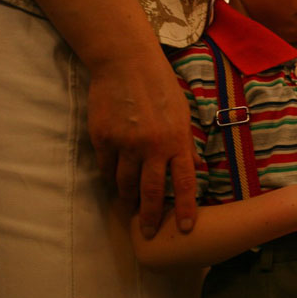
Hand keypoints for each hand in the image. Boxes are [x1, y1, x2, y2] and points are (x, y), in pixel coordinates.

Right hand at [87, 52, 198, 238]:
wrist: (126, 64)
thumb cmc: (160, 87)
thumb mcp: (182, 113)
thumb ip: (185, 142)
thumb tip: (194, 166)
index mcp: (176, 140)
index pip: (185, 182)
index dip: (186, 208)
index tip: (187, 228)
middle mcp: (152, 146)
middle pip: (151, 191)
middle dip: (151, 217)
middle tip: (150, 233)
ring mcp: (125, 144)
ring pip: (124, 183)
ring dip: (127, 199)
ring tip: (130, 208)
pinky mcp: (102, 138)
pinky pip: (106, 167)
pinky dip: (110, 178)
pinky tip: (114, 182)